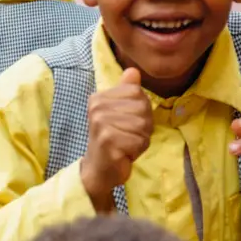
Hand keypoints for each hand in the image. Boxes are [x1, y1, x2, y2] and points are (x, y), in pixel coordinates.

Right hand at [80, 69, 153, 211]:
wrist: (98, 170)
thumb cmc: (113, 139)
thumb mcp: (120, 112)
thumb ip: (126, 91)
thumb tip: (133, 70)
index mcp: (99, 98)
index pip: (138, 94)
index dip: (142, 111)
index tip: (127, 123)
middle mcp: (97, 108)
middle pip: (143, 109)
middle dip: (143, 127)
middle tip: (127, 137)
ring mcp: (101, 124)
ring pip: (143, 126)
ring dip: (140, 140)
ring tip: (126, 145)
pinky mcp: (108, 141)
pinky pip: (139, 141)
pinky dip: (137, 150)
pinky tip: (124, 154)